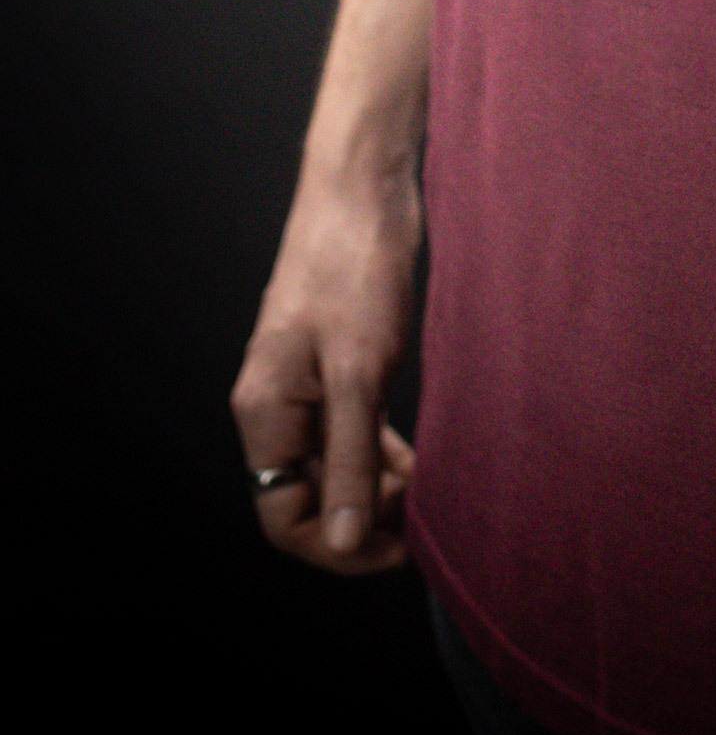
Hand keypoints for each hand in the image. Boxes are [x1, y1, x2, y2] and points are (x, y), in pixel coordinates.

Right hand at [229, 162, 423, 575]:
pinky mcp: (338, 362)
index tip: (398, 548)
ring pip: (336, 465)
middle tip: (425, 523)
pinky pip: (353, 431)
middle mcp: (277, 406)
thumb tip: (346, 539)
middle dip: (364, 520)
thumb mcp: (359, 372)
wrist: (364, 186)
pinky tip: (422, 460)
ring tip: (431, 498)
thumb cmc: (353, 266)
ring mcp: (307, 384)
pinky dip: (384, 453)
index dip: (339, 546)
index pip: (284, 517)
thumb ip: (353, 460)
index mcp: (264, 413)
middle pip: (310, 498)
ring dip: (378, 490)